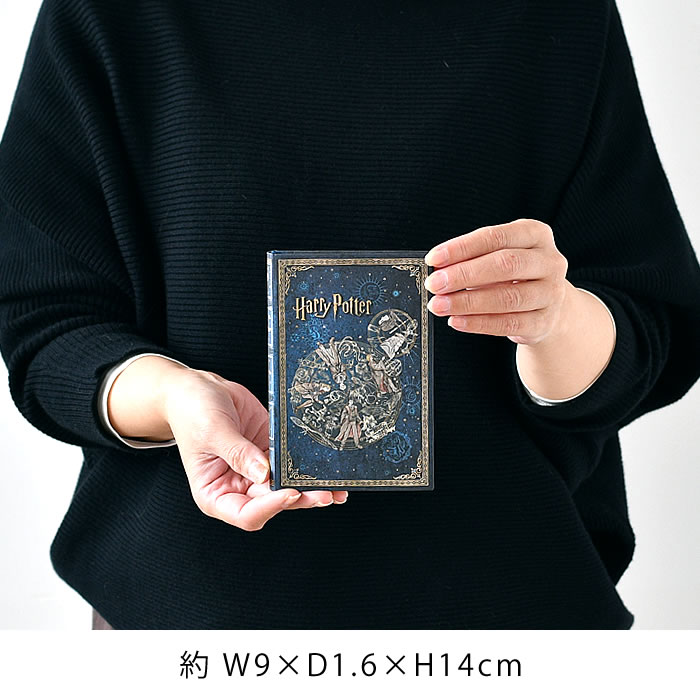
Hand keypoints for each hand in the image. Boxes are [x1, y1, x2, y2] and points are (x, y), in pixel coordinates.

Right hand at [156, 367, 347, 530]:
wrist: (198, 388)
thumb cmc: (192, 411)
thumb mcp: (212, 431)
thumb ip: (238, 453)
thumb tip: (265, 473)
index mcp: (215, 494)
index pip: (246, 514)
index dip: (270, 508)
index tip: (289, 493)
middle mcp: (237, 487)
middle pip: (272, 503)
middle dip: (299, 499)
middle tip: (323, 494)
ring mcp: (256, 471)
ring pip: (287, 487)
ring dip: (310, 488)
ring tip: (334, 488)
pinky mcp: (270, 452)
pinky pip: (292, 464)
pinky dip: (309, 467)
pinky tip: (327, 468)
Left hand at [424, 219, 570, 344]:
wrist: (547, 306)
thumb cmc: (515, 276)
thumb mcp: (497, 258)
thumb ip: (471, 259)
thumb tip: (438, 269)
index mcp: (536, 234)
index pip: (496, 237)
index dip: (462, 248)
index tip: (433, 259)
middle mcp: (550, 261)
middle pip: (505, 265)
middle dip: (464, 275)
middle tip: (434, 284)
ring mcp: (551, 293)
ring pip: (507, 298)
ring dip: (467, 302)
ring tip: (440, 305)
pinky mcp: (545, 322)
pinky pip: (509, 323)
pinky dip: (479, 323)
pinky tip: (457, 321)